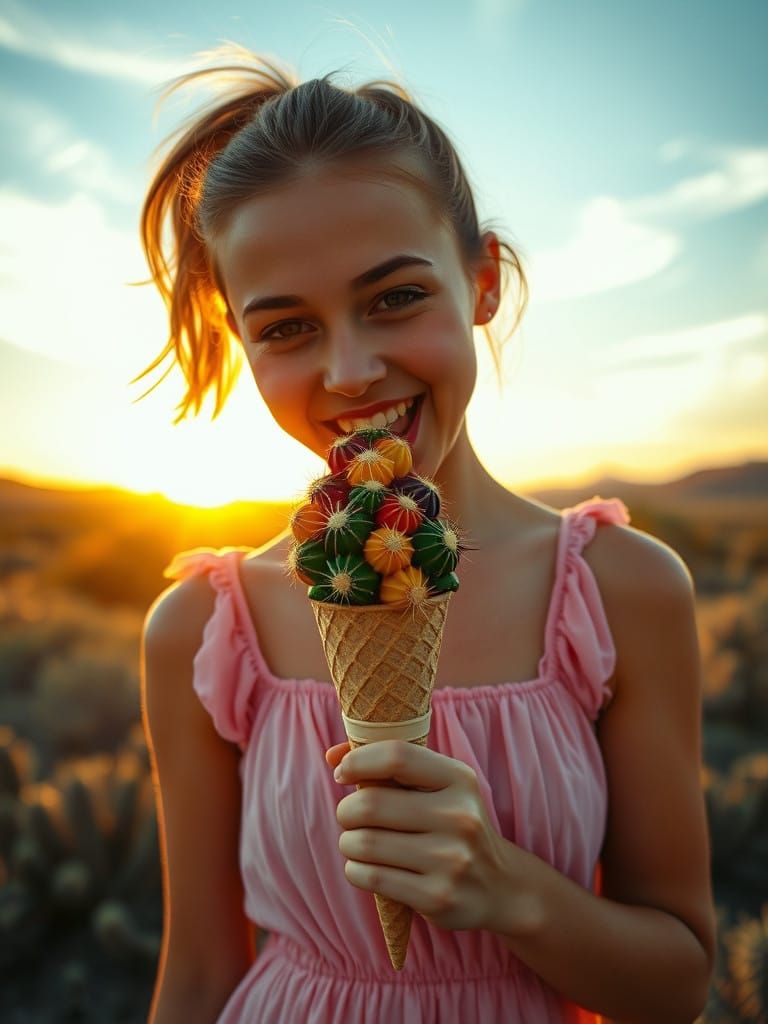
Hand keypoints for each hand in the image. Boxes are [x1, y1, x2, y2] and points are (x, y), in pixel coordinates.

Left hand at [324, 739, 507, 932]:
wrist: (499, 885)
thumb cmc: (451, 825)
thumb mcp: (435, 787)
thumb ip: (386, 764)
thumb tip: (332, 754)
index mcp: (459, 779)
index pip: (396, 757)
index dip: (357, 761)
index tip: (342, 774)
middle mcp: (459, 817)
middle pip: (370, 804)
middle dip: (346, 811)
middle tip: (350, 817)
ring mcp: (451, 860)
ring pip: (364, 844)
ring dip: (348, 843)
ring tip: (357, 844)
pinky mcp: (438, 897)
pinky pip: (371, 877)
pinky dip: (355, 870)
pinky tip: (365, 867)